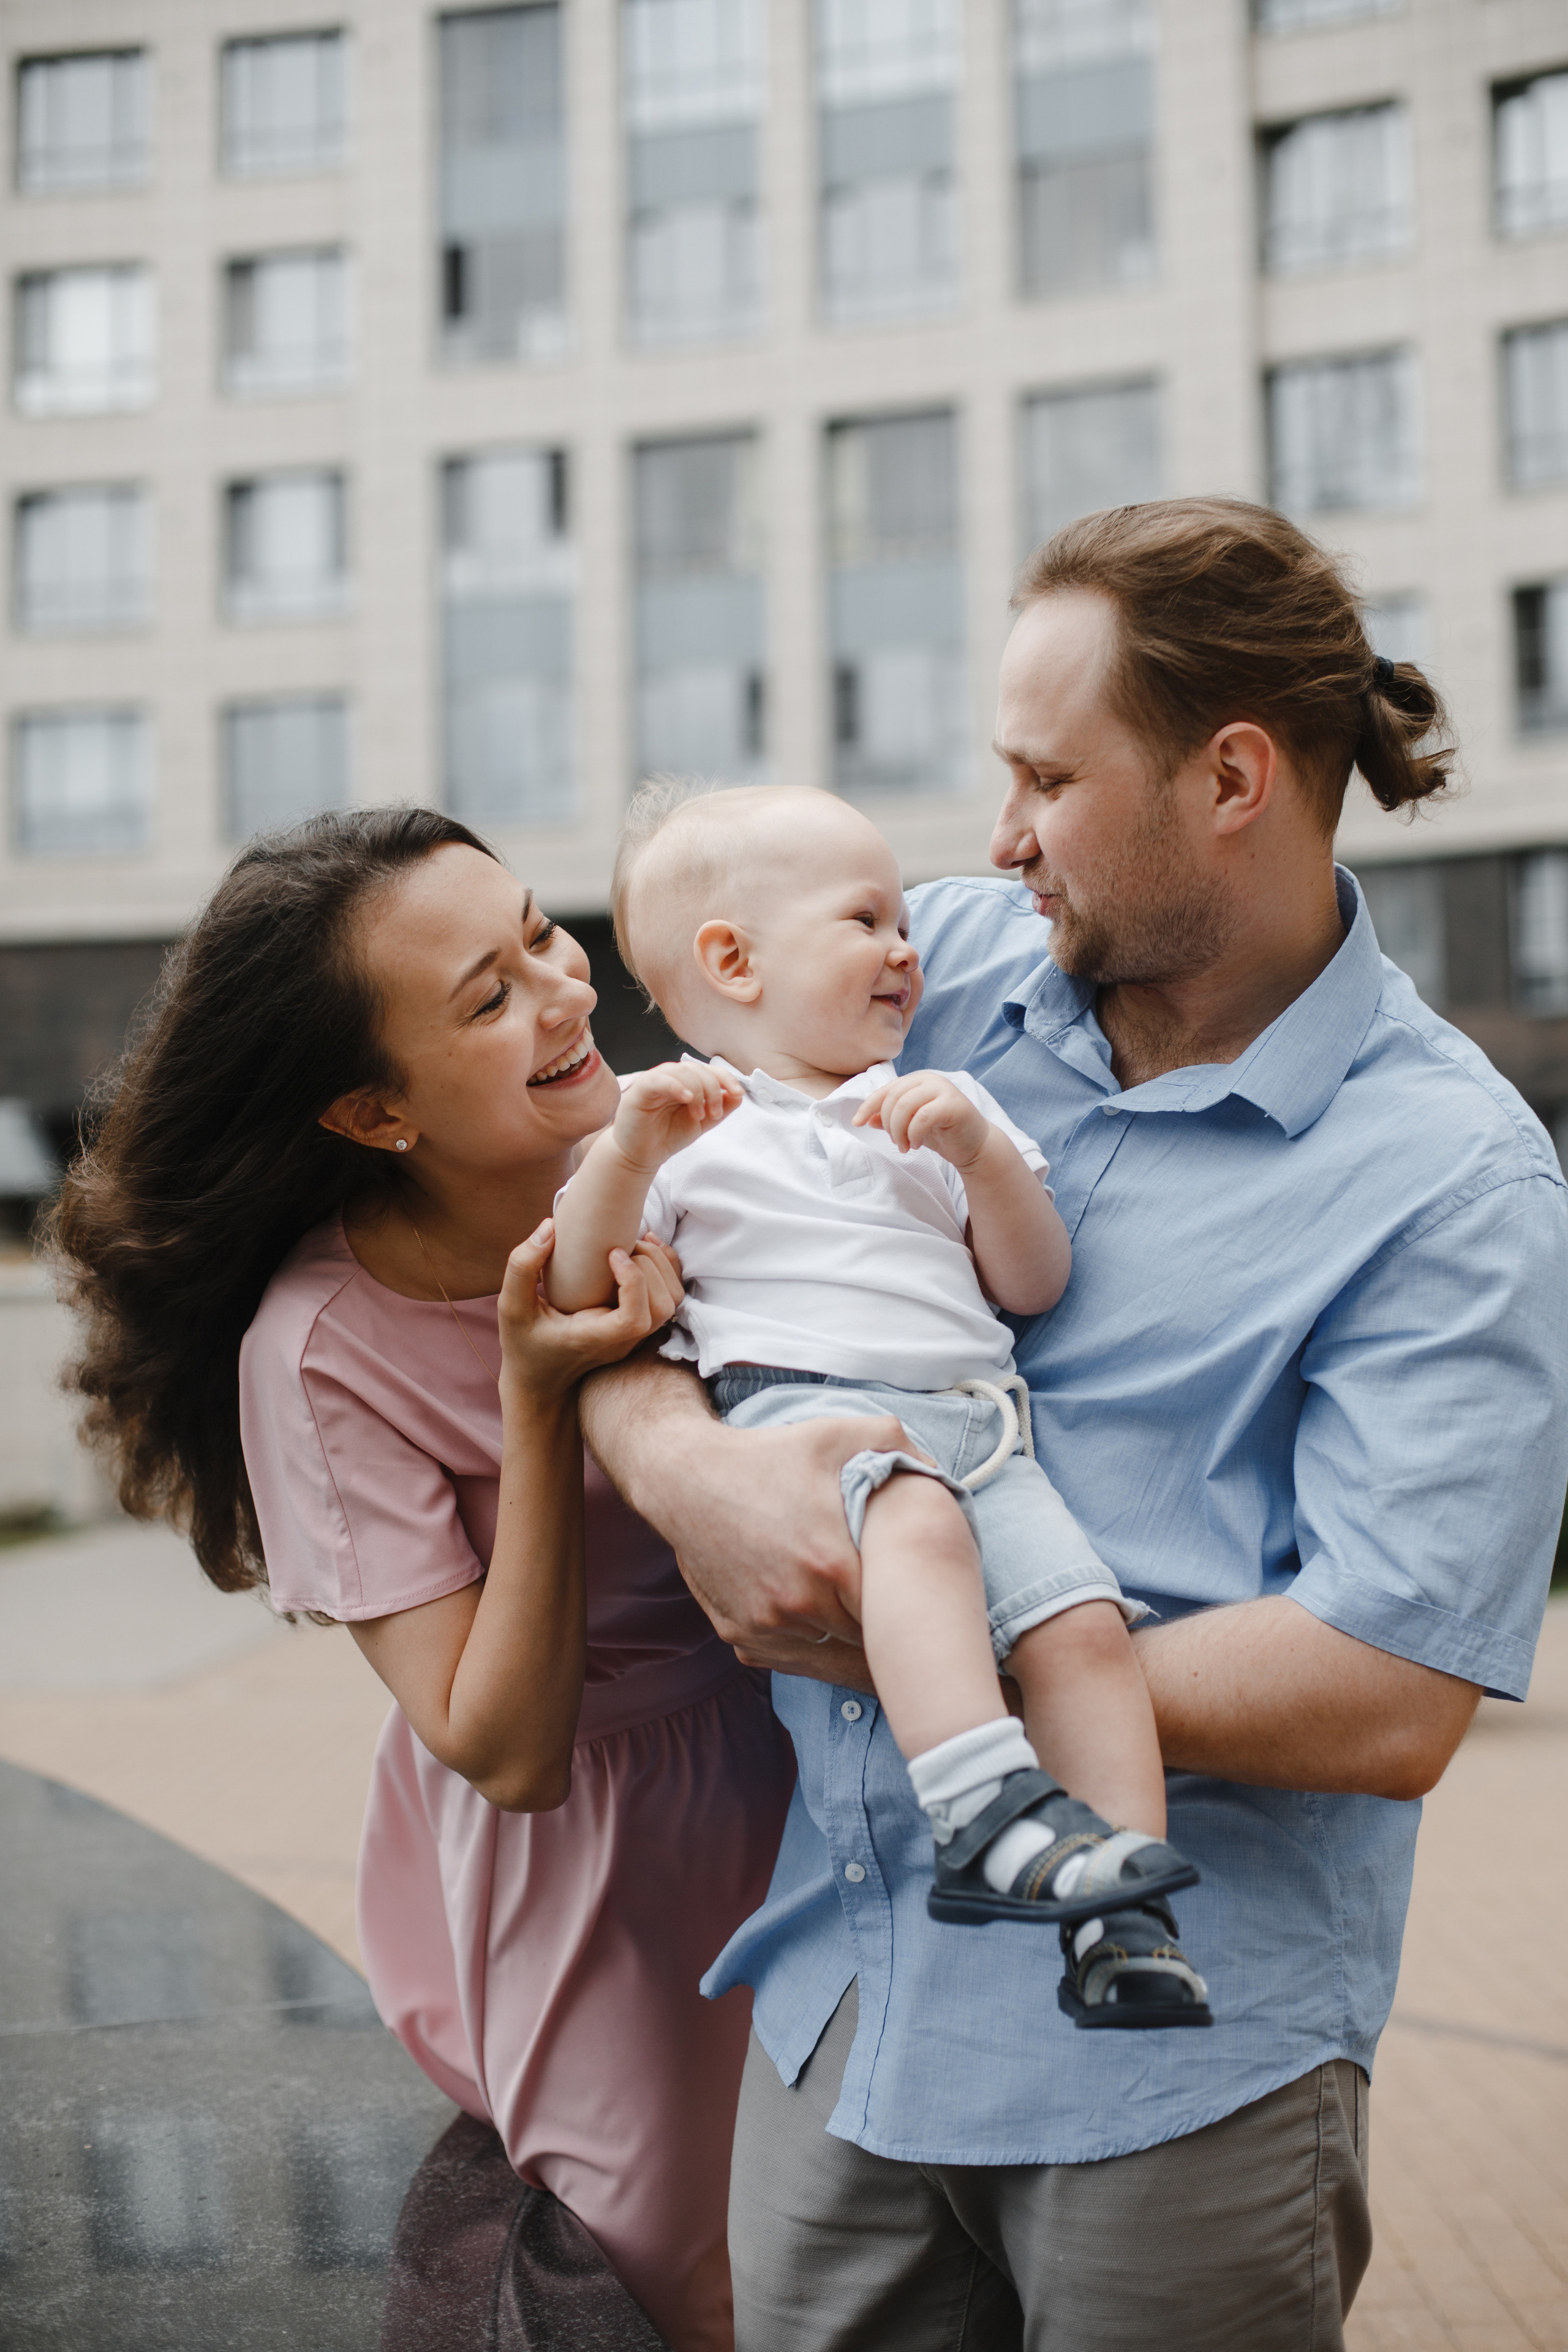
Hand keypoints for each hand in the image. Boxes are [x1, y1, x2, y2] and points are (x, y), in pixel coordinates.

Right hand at [499, 1221, 684, 1400]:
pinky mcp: (640, 1327)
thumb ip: (523, 1266)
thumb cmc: (524, 1342)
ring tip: (631, 1244)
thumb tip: (550, 1227)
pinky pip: (669, 1298)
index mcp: (595, 1338)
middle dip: (649, 1265)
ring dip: (660, 1265)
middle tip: (619, 1245)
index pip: (635, 1319)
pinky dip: (665, 1269)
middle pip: (663, 1307)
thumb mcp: (511, 1307)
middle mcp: (623, 1341)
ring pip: (672, 1302)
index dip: (634, 1281)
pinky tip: (642, 1249)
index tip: (612, 1253)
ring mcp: (636, 1336)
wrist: (540, 1379)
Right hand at [611, 1061, 742, 1172]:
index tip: (738, 1094)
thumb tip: (739, 1095)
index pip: (710, 1071)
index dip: (727, 1079)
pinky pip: (660, 1080)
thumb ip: (720, 1109)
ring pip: (682, 1072)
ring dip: (698, 1091)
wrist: (642, 1155)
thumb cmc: (668, 1135)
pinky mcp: (641, 1089)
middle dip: (713, 1090)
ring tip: (699, 1115)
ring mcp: (656, 1080)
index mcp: (687, 1082)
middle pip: (699, 1069)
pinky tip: (688, 1099)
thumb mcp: (702, 1122)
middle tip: (715, 1114)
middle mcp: (672, 1077)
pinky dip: (677, 1086)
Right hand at [659, 1410, 928, 1645]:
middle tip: (898, 1613)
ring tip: (861, 1617)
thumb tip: (943, 1481)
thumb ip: (902, 1450)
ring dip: (845, 1638)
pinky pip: (790, 1656)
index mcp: (835, 1567)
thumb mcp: (840, 1435)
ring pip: (829, 1653)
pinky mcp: (740, 1635)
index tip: (920, 1599)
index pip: (895, 1615)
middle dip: (881, 1626)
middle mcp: (801, 1607)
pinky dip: (808, 1642)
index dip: (911, 1609)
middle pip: (865, 1641)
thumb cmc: (770, 1456)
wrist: (686, 1478)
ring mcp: (767, 1626)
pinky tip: (821, 1618)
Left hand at [854, 1072, 989, 1169]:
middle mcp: (930, 1079)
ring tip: (904, 1146)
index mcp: (917, 1080)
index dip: (868, 1106)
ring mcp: (943, 1089)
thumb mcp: (910, 1126)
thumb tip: (867, 1119)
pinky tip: (915, 1145)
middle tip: (895, 1142)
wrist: (974, 1146)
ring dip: (899, 1131)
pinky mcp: (954, 1104)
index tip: (856, 1123)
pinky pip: (922, 1117)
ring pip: (905, 1106)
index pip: (886, 1090)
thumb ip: (890, 1119)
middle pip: (893, 1098)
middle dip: (888, 1124)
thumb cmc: (942, 1133)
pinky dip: (913, 1134)